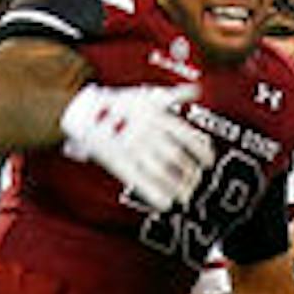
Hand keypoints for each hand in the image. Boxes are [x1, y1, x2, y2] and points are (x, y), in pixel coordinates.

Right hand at [59, 82, 211, 210]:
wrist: (85, 111)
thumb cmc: (119, 103)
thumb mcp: (148, 94)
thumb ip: (176, 94)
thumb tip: (197, 89)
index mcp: (158, 116)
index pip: (188, 136)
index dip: (202, 152)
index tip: (208, 162)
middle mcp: (148, 133)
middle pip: (177, 157)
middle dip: (190, 172)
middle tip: (197, 181)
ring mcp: (133, 149)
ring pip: (162, 172)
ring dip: (177, 186)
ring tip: (186, 195)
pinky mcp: (119, 163)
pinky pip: (140, 181)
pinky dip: (155, 194)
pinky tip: (166, 203)